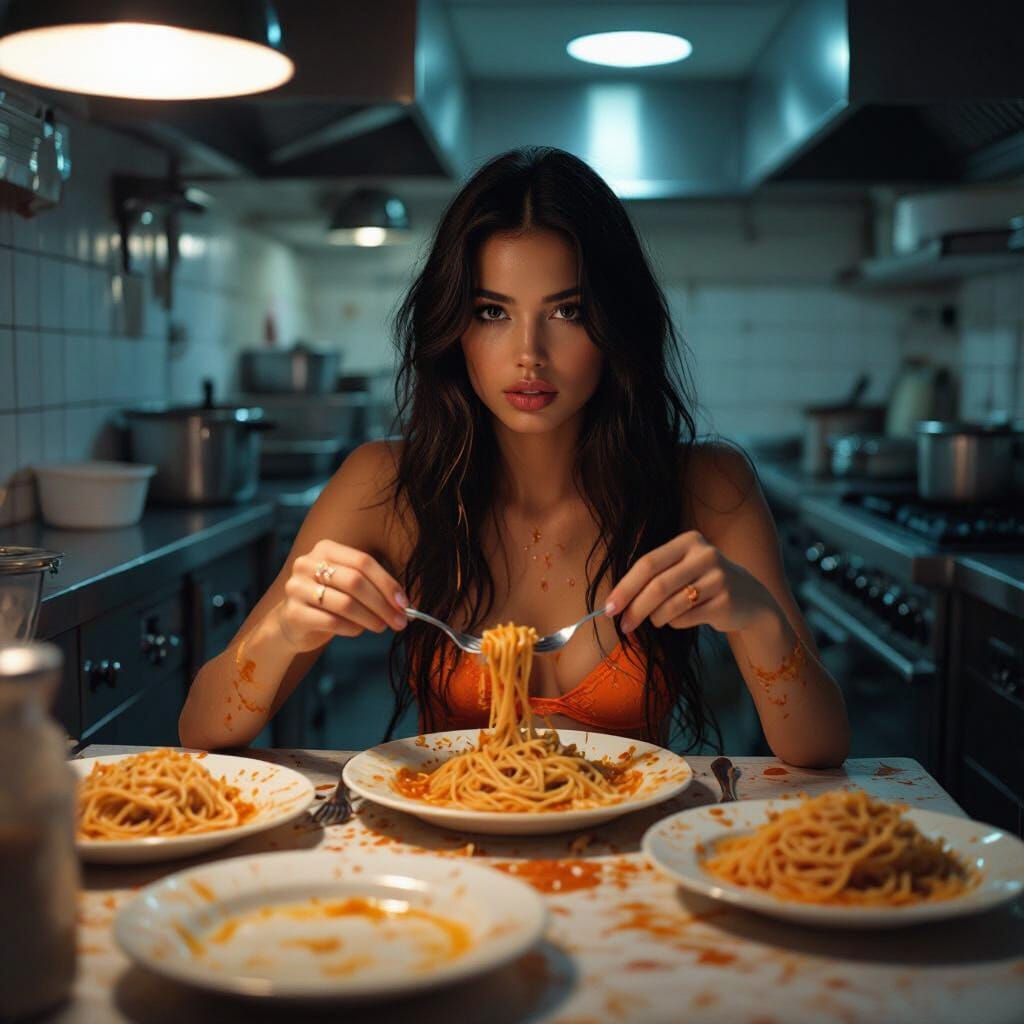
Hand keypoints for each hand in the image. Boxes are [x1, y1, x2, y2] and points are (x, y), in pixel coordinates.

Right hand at [275, 540, 407, 652]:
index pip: (363, 561)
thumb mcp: (348, 585)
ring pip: (346, 603)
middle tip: (399, 621)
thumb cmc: (329, 601)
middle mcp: (307, 563)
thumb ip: (373, 586)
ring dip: (371, 618)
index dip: (387, 583)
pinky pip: (332, 622)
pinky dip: (352, 628)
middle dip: (383, 604)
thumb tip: (403, 603)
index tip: (404, 603)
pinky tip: (358, 630)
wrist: (292, 623)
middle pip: (355, 581)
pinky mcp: (293, 613)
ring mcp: (296, 587)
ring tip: (382, 627)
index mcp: (325, 549)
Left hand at [605, 530, 778, 634]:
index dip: (626, 587)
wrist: (750, 599)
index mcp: (689, 541)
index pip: (648, 563)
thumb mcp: (682, 567)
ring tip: (657, 620)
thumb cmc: (702, 583)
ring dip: (656, 619)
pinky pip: (685, 619)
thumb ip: (653, 576)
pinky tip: (682, 619)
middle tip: (623, 625)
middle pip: (658, 586)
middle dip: (636, 608)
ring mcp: (718, 578)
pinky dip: (675, 623)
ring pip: (670, 606)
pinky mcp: (725, 602)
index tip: (609, 606)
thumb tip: (615, 601)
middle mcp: (705, 555)